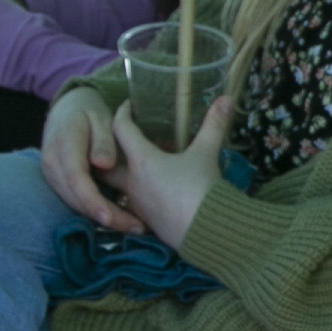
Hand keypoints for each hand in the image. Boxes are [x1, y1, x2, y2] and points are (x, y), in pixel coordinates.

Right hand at [41, 85, 138, 231]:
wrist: (66, 111)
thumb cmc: (89, 113)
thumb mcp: (101, 118)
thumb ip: (103, 140)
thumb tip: (104, 164)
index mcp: (63, 144)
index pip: (75, 178)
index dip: (92, 200)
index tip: (110, 217)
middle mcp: (51, 163)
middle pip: (76, 198)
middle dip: (105, 217)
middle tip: (137, 227)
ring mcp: (51, 175)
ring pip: (75, 204)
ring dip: (103, 220)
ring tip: (135, 227)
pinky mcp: (57, 184)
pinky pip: (75, 202)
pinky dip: (97, 212)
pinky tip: (120, 219)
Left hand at [104, 89, 231, 257]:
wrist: (206, 231)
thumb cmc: (201, 189)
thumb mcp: (207, 153)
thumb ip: (213, 125)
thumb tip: (226, 99)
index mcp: (141, 160)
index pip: (121, 129)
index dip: (122, 113)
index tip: (128, 105)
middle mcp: (131, 181)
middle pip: (105, 161)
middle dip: (107, 148)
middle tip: (120, 139)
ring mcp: (135, 204)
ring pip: (117, 184)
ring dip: (121, 172)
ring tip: (135, 163)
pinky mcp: (144, 220)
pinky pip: (131, 202)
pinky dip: (135, 191)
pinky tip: (150, 188)